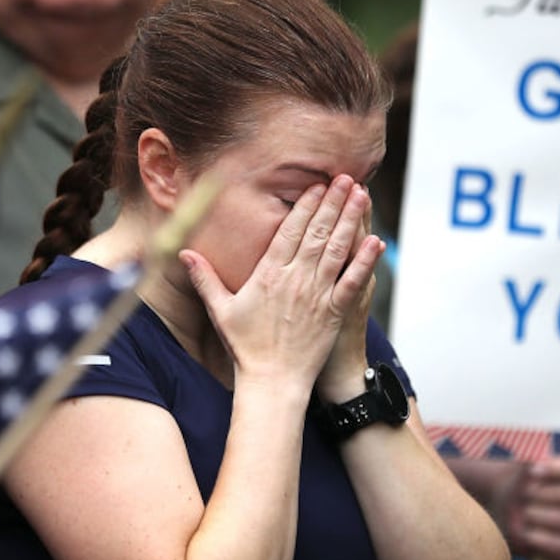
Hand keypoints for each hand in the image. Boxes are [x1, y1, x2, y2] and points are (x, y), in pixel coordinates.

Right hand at [183, 176, 381, 392]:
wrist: (272, 381)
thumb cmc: (245, 347)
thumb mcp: (220, 309)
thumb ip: (204, 278)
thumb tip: (183, 252)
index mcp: (268, 274)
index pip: (289, 231)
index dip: (304, 205)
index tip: (316, 184)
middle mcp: (295, 280)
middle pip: (317, 233)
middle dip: (332, 202)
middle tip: (345, 178)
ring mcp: (317, 295)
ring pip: (337, 250)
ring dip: (350, 220)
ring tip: (360, 195)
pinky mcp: (334, 312)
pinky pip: (353, 281)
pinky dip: (365, 261)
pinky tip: (376, 241)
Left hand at [492, 455, 559, 559]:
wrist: (550, 527)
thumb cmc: (550, 488)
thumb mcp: (551, 470)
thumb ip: (544, 462)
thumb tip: (528, 460)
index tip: (533, 470)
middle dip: (549, 494)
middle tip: (525, 492)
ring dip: (547, 517)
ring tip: (526, 511)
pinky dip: (547, 540)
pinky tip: (529, 533)